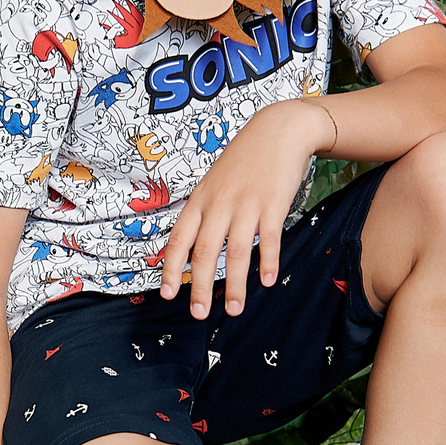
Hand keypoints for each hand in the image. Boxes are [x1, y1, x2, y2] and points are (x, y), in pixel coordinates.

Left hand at [160, 99, 334, 318]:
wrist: (278, 130)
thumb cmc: (244, 159)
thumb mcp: (214, 182)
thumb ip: (205, 212)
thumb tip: (194, 245)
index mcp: (201, 200)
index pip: (180, 238)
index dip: (172, 268)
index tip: (168, 293)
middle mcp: (220, 204)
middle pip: (205, 251)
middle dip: (200, 286)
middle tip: (198, 314)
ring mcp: (247, 204)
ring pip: (237, 251)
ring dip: (235, 284)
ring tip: (234, 310)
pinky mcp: (273, 204)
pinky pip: (270, 239)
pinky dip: (268, 261)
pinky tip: (267, 281)